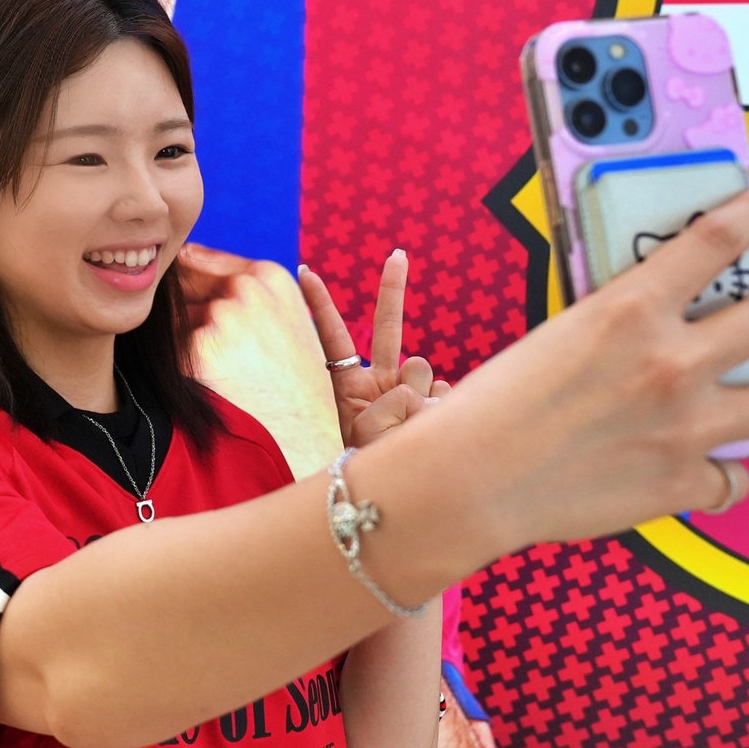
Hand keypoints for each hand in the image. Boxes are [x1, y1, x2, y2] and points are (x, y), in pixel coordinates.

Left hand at [178, 244, 343, 477]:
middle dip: (183, 315)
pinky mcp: (195, 355)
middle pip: (180, 287)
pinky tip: (212, 392)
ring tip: (225, 377)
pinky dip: (180, 373)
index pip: (198, 260)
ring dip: (183, 346)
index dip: (188, 287)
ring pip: (174, 325)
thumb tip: (186, 256)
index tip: (192, 308)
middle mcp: (244, 290)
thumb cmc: (298, 386)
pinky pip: (169, 357)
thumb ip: (247, 287)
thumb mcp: (289, 320)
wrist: (307, 441)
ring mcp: (219, 320)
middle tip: (216, 354)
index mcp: (269, 276)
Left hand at [300, 249, 449, 448]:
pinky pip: (445, 393)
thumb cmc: (372, 466)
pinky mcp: (438, 400)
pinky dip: (439, 411)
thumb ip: (396, 401)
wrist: (396, 494)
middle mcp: (381, 380)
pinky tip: (430, 429)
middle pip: (388, 326)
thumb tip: (430, 383)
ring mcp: (412, 388)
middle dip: (392, 288)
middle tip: (397, 254)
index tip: (303, 270)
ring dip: (417, 400)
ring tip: (406, 431)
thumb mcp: (368, 433)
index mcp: (350, 385)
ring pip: (423, 371)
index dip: (320, 303)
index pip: (333, 336)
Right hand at [411, 186, 748, 552]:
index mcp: (633, 310)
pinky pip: (735, 477)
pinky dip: (729, 472)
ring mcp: (688, 426)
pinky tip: (721, 466)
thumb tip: (656, 319)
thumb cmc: (495, 405)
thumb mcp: (559, 332)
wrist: (472, 479)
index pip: (716, 239)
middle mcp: (674, 363)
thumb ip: (619, 321)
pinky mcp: (682, 482)